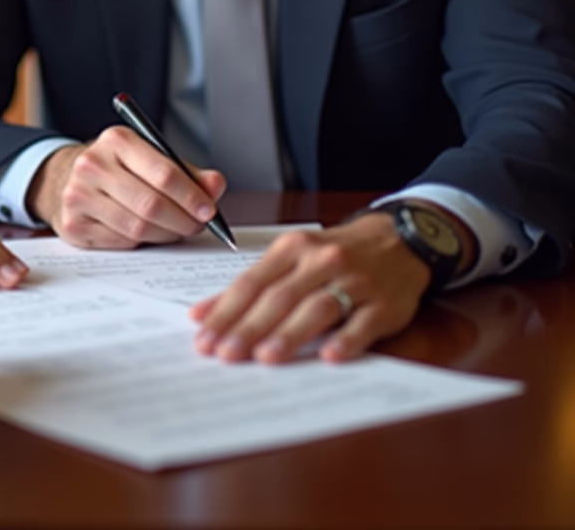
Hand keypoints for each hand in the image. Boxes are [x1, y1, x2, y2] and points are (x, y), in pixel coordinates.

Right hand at [25, 126, 226, 248]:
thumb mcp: (150, 157)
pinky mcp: (73, 225)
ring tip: (177, 230)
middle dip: (183, 221)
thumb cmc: (118, 168)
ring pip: (138, 227)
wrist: (67, 177)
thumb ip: (186, 172)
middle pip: (151, 205)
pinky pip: (121, 242)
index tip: (209, 210)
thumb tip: (215, 186)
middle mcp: (92, 164)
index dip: (192, 196)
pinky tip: (148, 232)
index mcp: (117, 140)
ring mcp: (78, 196)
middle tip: (198, 226)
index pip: (163, 173)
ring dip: (166, 234)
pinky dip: (143, 241)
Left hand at [189, 213, 436, 363]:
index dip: (226, 310)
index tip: (204, 336)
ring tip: (265, 357)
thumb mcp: (290, 257)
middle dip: (249, 327)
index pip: (252, 282)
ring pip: (318, 307)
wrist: (397, 240)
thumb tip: (202, 314)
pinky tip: (328, 356)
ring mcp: (355, 281)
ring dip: (289, 333)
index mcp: (292, 248)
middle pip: (280, 296)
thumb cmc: (333, 253)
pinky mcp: (384, 304)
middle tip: (225, 354)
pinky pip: (364, 323)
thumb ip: (251, 285)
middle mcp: (321, 261)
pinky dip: (346, 339)